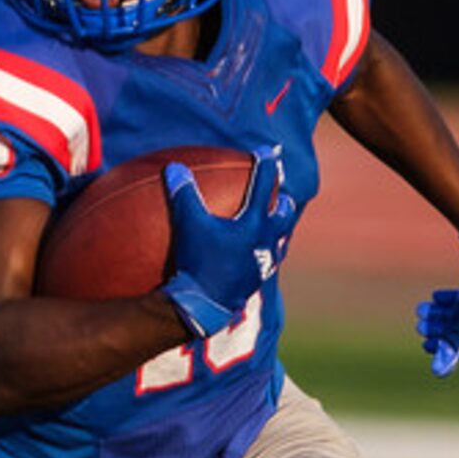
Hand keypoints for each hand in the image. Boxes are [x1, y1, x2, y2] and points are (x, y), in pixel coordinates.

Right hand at [160, 147, 295, 337]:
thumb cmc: (198, 262)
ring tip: (274, 226)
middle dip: (283, 201)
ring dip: (278, 229)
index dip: (267, 165)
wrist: (204, 306)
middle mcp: (266, 241)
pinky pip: (265, 263)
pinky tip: (253, 258)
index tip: (269, 151)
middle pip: (284, 215)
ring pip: (279, 241)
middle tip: (282, 194)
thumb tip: (174, 167)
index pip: (265, 185)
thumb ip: (183, 194)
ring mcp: (263, 264)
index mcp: (254, 223)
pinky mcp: (255, 282)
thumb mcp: (188, 224)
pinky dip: (263, 254)